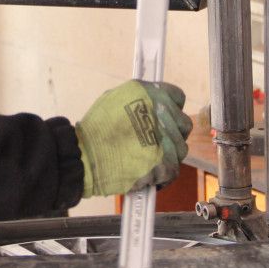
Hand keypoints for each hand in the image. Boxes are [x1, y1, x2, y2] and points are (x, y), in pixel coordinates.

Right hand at [75, 81, 192, 197]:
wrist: (86, 155)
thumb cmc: (96, 128)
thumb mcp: (115, 99)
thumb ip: (139, 101)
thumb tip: (152, 107)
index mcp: (150, 92)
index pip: (178, 98)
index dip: (171, 110)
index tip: (162, 120)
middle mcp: (162, 111)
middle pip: (182, 124)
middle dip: (171, 134)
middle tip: (154, 142)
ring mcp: (165, 138)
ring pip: (180, 149)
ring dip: (168, 155)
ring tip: (148, 159)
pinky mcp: (164, 163)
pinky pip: (173, 169)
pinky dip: (161, 174)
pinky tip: (149, 173)